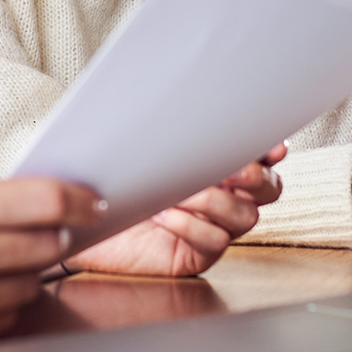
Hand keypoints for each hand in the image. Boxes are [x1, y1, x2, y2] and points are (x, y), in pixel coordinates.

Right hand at [0, 178, 102, 349]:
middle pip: (49, 245)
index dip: (79, 199)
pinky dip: (5, 305)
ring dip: (28, 273)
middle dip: (56, 236)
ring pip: (32, 286)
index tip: (93, 202)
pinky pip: (7, 320)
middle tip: (51, 229)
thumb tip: (23, 200)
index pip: (45, 200)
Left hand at [63, 146, 285, 276]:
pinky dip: (191, 225)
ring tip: (179, 193)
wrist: (81, 221)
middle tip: (231, 171)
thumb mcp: (137, 145)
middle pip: (268, 190)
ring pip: (245, 217)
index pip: (260, 157)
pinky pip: (213, 242)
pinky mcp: (195, 256)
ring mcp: (213, 228)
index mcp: (217, 164)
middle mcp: (223, 196)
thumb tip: (179, 96)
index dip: (270, 150)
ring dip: (215, 201)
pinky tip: (163, 214)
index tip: (271, 146)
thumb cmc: (112, 177)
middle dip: (254, 177)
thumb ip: (165, 127)